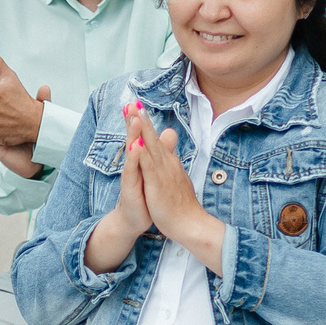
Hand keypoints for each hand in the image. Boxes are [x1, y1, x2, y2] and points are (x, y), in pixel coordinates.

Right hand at [106, 104, 153, 238]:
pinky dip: (134, 157)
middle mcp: (134, 164)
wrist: (135, 217)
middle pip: (133, 138)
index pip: (140, 135)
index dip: (139, 119)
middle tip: (130, 103)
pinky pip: (132, 170)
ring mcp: (131, 175)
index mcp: (141, 159)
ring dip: (131, 134)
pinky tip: (135, 147)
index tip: (138, 102)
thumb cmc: (145, 194)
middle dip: (131, 120)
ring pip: (131, 151)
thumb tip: (167, 133)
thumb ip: (159, 150)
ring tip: (132, 119)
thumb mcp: (154, 170)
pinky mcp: (130, 187)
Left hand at [124, 103, 223, 269]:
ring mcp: (163, 173)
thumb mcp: (176, 180)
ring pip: (151, 147)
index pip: (156, 140)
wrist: (191, 224)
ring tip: (134, 112)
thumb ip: (172, 166)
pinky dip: (143, 154)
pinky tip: (136, 142)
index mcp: (169, 164)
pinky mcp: (158, 185)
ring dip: (143, 129)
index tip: (137, 107)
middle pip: (153, 137)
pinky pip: (149, 167)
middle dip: (142, 118)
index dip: (146, 124)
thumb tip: (170, 155)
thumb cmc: (182, 205)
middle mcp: (167, 164)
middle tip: (133, 100)